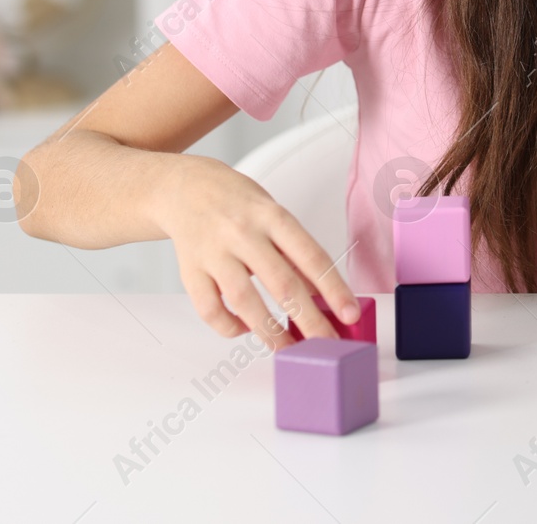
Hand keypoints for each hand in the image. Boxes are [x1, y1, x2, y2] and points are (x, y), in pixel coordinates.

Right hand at [153, 157, 360, 349]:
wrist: (186, 188)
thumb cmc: (239, 205)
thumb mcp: (274, 216)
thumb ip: (295, 253)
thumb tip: (324, 296)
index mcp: (272, 216)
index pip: (311, 256)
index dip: (334, 288)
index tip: (350, 313)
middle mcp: (243, 233)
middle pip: (282, 284)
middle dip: (309, 320)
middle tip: (326, 344)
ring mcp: (214, 253)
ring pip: (244, 301)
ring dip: (270, 332)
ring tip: (289, 349)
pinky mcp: (190, 271)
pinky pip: (210, 309)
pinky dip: (229, 327)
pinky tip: (245, 329)